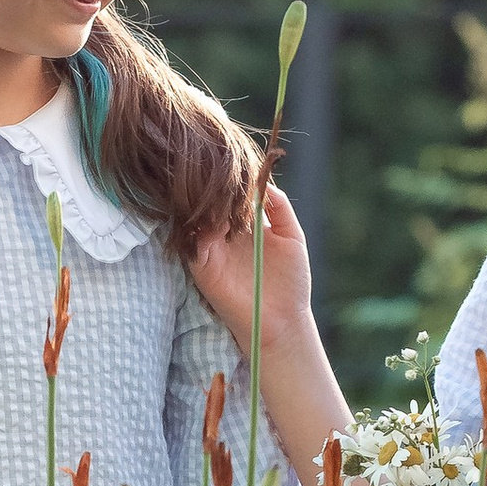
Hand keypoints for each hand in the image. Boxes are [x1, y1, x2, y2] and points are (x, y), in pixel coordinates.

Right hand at [185, 181, 313, 355]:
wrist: (283, 322)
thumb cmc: (291, 283)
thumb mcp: (292, 237)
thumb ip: (280, 208)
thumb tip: (264, 180)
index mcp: (246, 226)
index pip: (233, 195)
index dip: (235, 180)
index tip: (238, 163)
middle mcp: (226, 235)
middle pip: (213, 203)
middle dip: (217, 189)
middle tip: (224, 175)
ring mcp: (213, 250)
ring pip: (199, 219)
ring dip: (208, 206)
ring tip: (222, 196)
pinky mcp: (203, 268)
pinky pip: (194, 244)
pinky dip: (202, 230)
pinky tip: (218, 223)